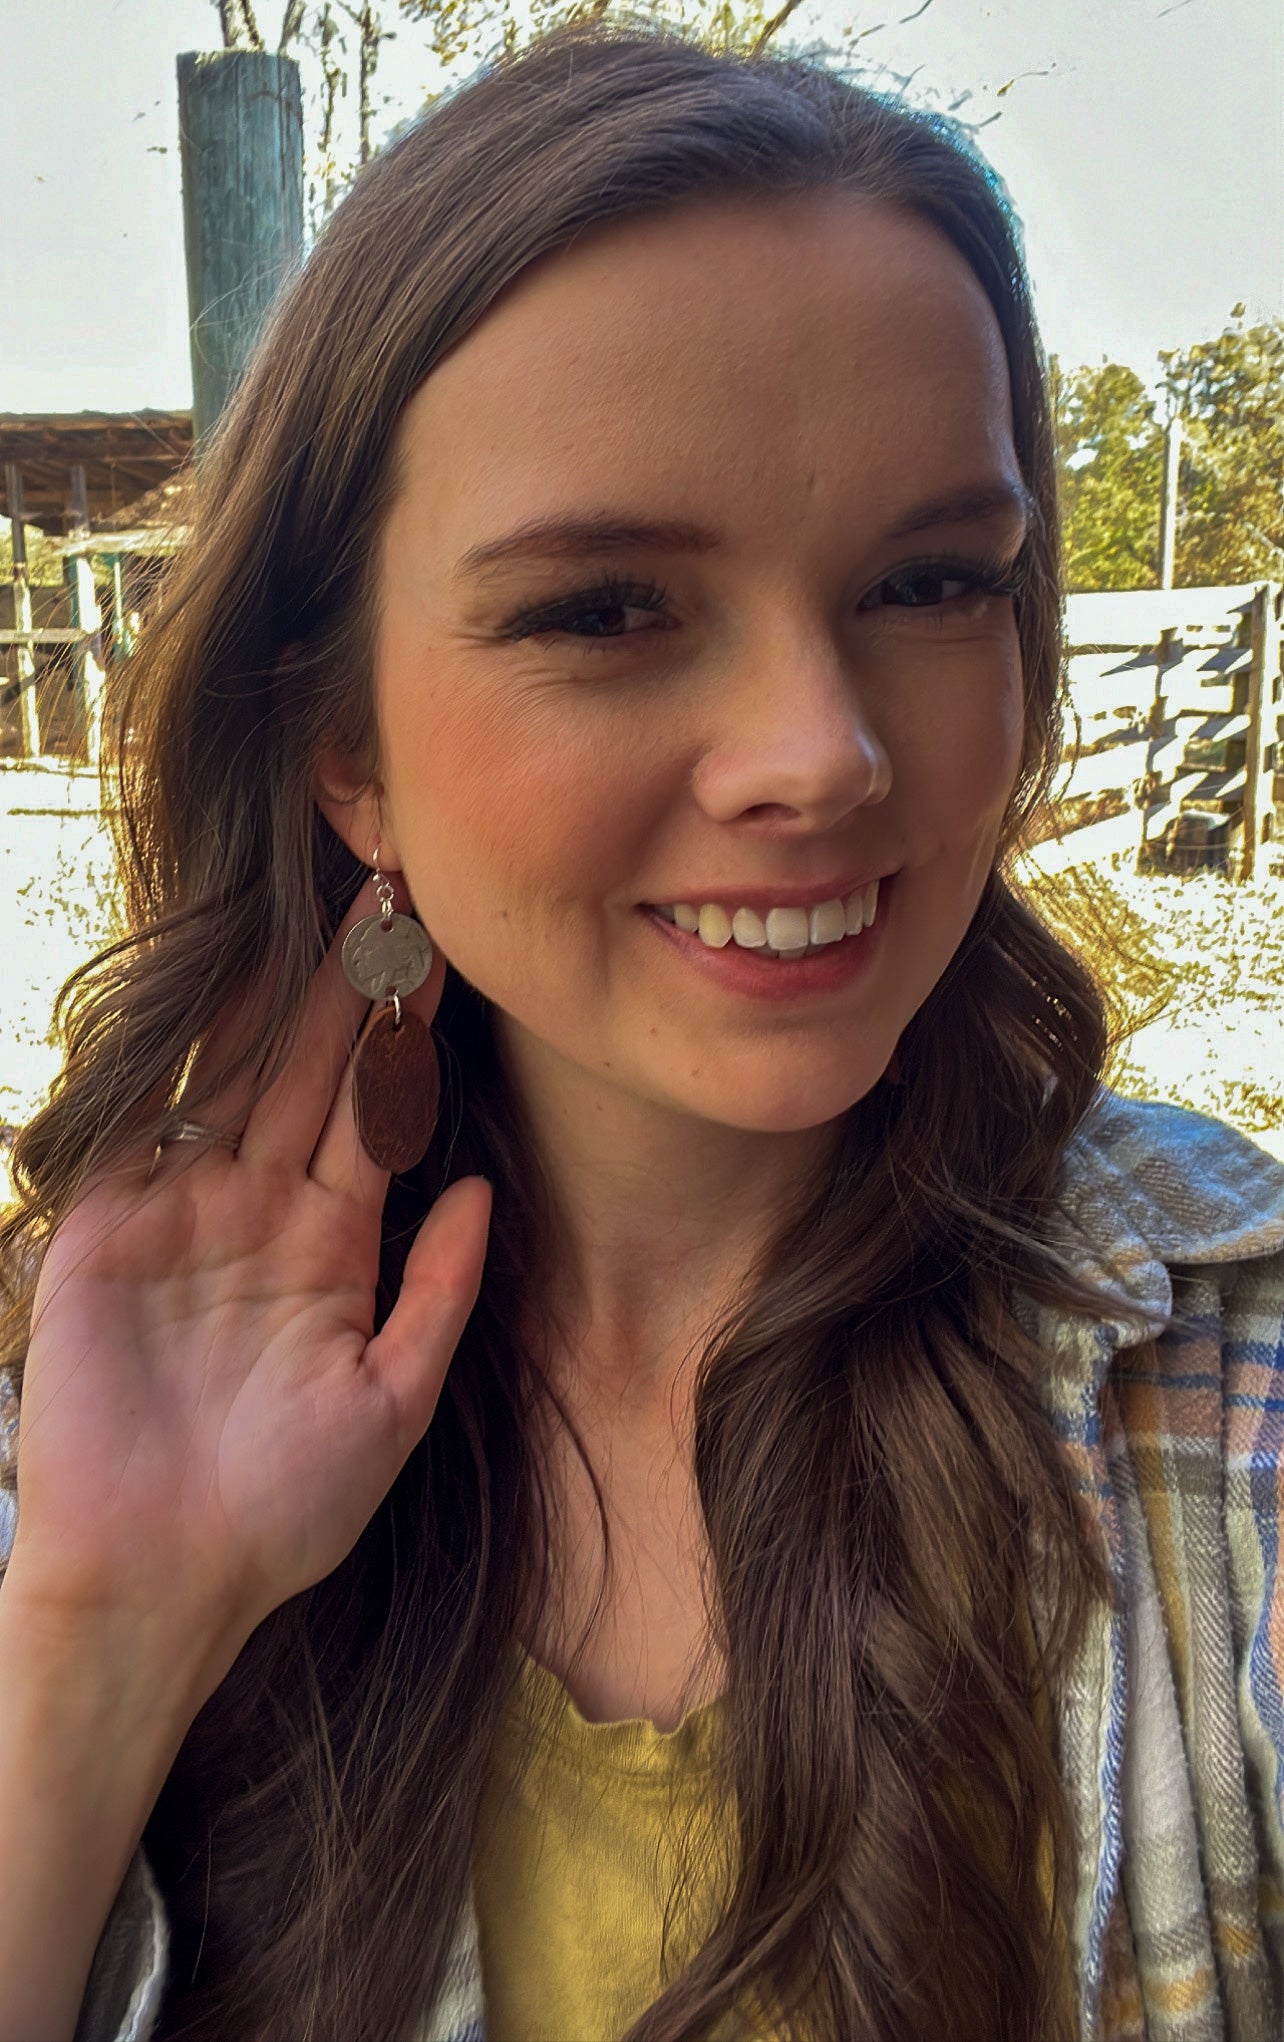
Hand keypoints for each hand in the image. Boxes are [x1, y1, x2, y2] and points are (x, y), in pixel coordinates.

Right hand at [6, 882, 489, 1686]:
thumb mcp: (390, 1401)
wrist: (161, 1580)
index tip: (448, 956)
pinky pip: (141, 1126)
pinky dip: (169, 1057)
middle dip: (349, 987)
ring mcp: (181, 1211)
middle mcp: (259, 1211)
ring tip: (316, 915)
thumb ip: (437, 1291)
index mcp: (331, 1246)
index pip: (376, 1116)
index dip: (408, 1040)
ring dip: (273, 999)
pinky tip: (207, 988)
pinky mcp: (107, 1229)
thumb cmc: (283, 1512)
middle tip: (390, 890)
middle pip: (311, 1074)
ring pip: (233, 1080)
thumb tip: (478, 1184)